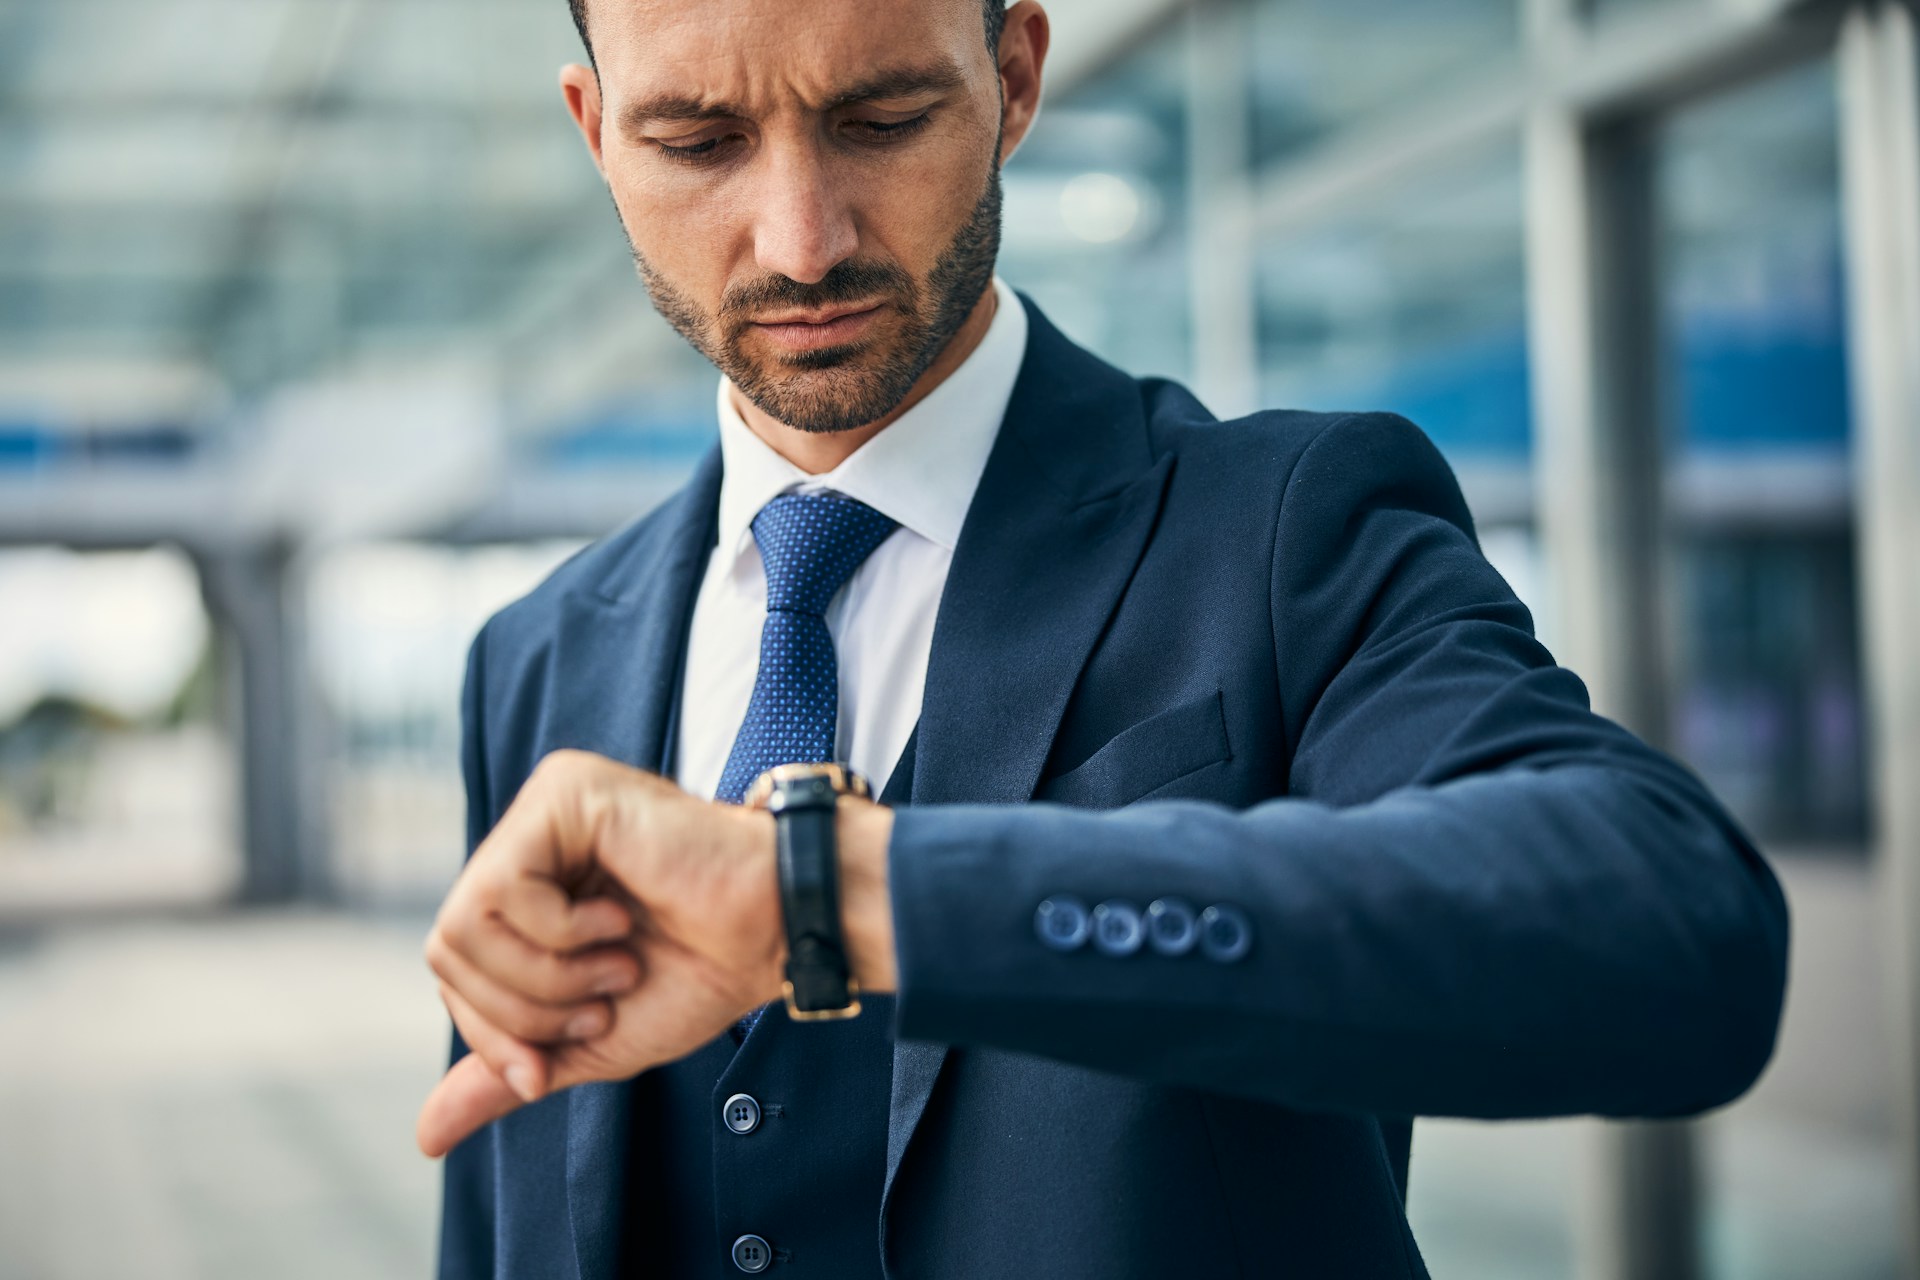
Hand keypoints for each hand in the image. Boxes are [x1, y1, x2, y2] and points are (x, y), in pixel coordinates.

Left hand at [415, 749, 897, 1157]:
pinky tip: (620, 916)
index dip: (493, 1033)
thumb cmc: (701, 973)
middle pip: (447, 948)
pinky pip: (502, 888)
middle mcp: (527, 835)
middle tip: (605, 995)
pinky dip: (560, 931)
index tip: (550, 1063)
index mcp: (529, 881)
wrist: (775, 934)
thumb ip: (511, 1066)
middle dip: (524, 1007)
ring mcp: (543, 806)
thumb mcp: (588, 1037)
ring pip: (463, 923)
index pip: (452, 965)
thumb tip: (425, 1137)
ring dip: (547, 974)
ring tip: (618, 961)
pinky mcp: (563, 792)